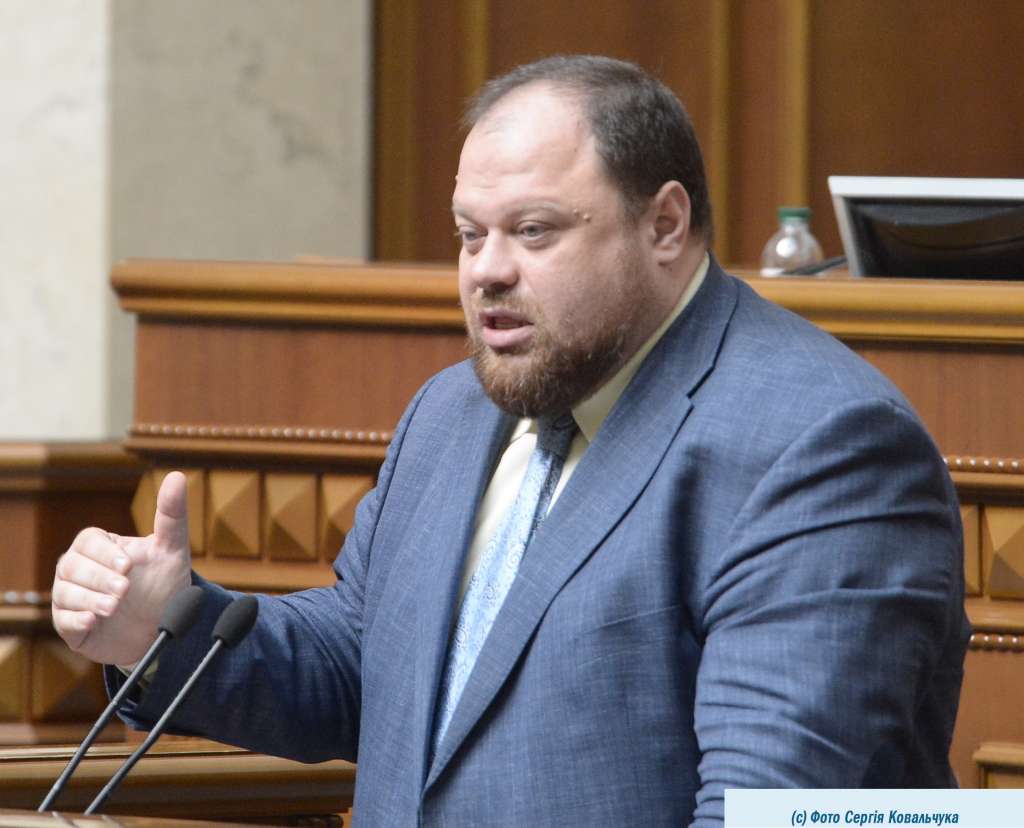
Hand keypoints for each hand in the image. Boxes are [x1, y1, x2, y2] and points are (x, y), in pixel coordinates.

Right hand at [52, 471, 192, 664]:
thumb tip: (177, 476)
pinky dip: (76, 621)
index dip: (104, 553)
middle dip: (99, 578)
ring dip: (89, 599)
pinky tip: (92, 622)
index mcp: (100, 547)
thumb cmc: (164, 584)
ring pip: (65, 593)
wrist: (162, 627)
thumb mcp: (172, 549)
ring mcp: (72, 598)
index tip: (128, 565)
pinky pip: (63, 621)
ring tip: (114, 607)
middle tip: (125, 589)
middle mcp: (80, 570)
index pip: (88, 541)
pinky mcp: (71, 627)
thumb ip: (172, 515)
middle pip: (72, 566)